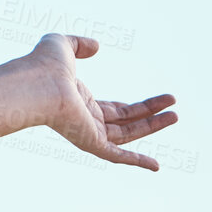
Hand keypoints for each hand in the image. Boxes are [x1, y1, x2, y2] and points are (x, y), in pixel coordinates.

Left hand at [29, 32, 177, 170]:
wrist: (36, 83)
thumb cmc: (43, 64)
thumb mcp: (62, 45)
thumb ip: (79, 44)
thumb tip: (96, 47)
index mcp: (78, 102)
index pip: (113, 109)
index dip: (136, 107)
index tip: (159, 102)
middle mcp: (83, 119)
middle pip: (124, 122)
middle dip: (150, 115)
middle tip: (174, 107)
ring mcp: (86, 132)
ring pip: (127, 135)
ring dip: (152, 127)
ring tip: (176, 116)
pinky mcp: (89, 142)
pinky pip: (116, 156)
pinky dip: (136, 162)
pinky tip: (156, 166)